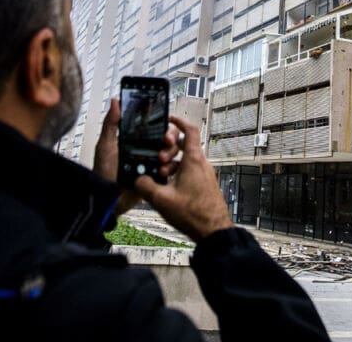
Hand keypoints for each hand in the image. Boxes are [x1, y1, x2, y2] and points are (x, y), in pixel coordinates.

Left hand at [94, 98, 179, 215]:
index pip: (152, 126)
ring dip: (171, 152)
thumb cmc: (103, 173)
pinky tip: (163, 169)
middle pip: (167, 137)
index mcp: (134, 140)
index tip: (165, 117)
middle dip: (170, 137)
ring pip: (172, 152)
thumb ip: (111, 123)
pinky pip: (171, 169)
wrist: (108, 199)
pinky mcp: (157, 177)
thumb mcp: (105, 145)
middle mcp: (145, 150)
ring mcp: (152, 164)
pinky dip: (171, 167)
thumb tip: (115, 101)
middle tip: (165, 140)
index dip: (161, 121)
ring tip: (161, 158)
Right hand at [132, 115, 232, 242]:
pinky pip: (190, 171)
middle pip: (184, 145)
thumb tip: (138, 179)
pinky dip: (178, 173)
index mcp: (193, 160)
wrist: (213, 231)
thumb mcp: (161, 199)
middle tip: (159, 159)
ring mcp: (204, 174)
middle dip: (168, 149)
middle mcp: (201, 164)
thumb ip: (145, 185)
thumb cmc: (194, 214)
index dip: (178, 122)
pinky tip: (169, 188)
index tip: (169, 120)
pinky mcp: (204, 185)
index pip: (189, 130)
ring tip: (162, 177)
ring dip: (172, 164)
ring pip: (186, 160)